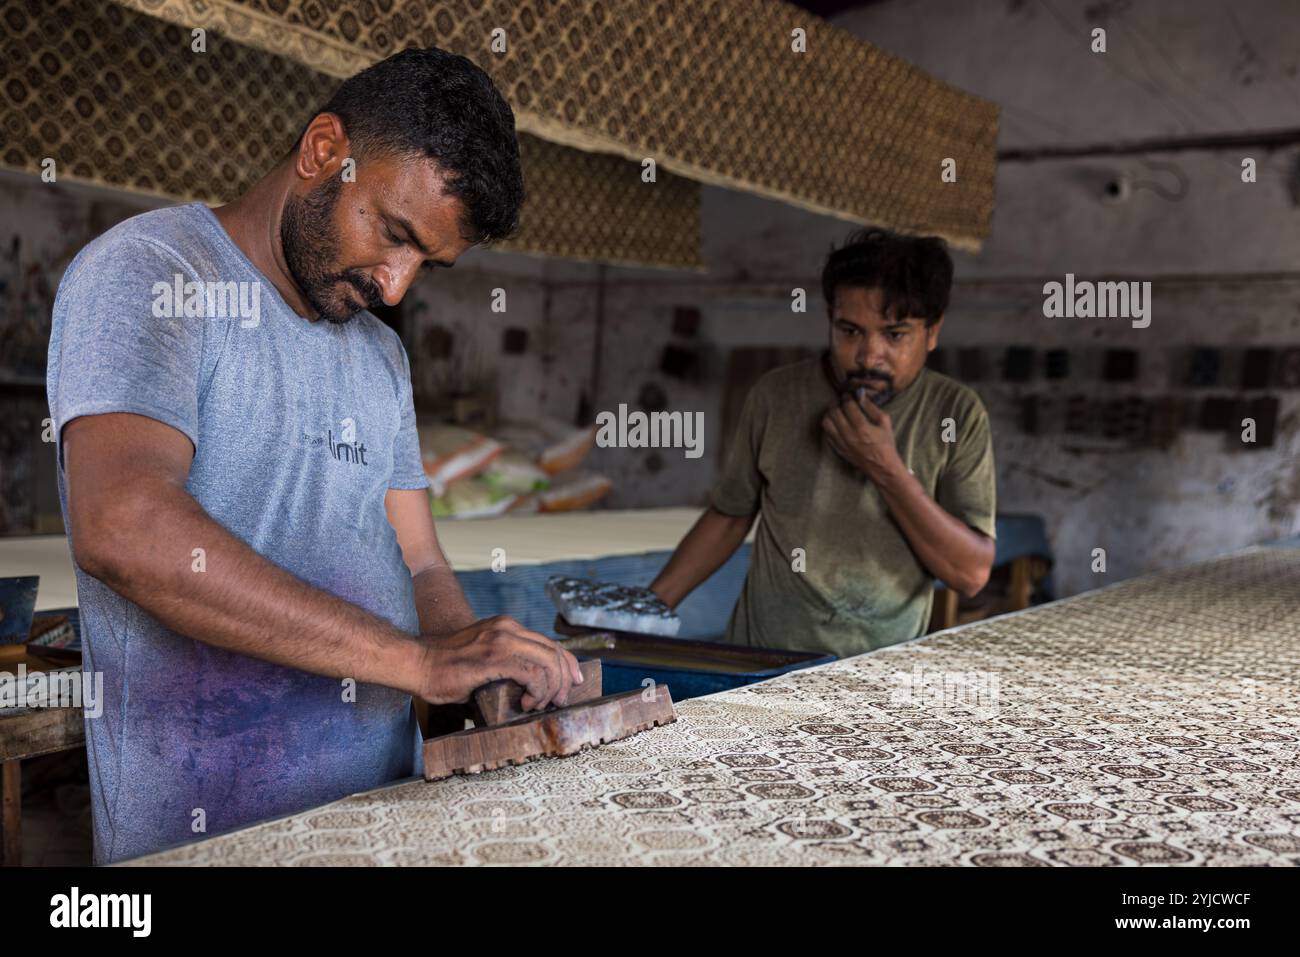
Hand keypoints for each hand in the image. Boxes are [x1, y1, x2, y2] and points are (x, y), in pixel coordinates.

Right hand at [416, 616, 583, 709]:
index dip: (567, 664)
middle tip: (560, 701)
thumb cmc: (445, 669)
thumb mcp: (483, 659)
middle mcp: (507, 628)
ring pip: (548, 662)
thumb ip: (506, 665)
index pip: (550, 643)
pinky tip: (527, 702)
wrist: (416, 664)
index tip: (572, 683)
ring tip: (540, 704)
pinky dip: (537, 691)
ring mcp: (500, 640)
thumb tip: (529, 688)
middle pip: (554, 652)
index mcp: (507, 627)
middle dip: (564, 680)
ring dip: (551, 688)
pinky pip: (532, 674)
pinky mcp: (493, 658)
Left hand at [821, 391, 905, 483]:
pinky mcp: (838, 449)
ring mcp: (841, 443)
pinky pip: (827, 433)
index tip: (848, 395)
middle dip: (836, 403)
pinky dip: (829, 425)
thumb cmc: (886, 444)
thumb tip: (861, 396)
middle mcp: (849, 434)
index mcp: (862, 427)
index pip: (848, 405)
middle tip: (840, 400)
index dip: (847, 397)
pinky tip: (835, 422)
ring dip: (830, 413)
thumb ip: (872, 408)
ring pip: (827, 422)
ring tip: (835, 410)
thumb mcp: (885, 423)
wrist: (882, 467)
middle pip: (834, 412)